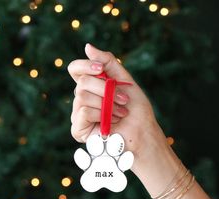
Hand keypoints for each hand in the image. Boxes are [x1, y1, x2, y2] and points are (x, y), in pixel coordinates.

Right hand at [68, 44, 167, 168]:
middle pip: (82, 82)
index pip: (75, 70)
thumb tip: (87, 47)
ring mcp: (78, 115)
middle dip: (106, 89)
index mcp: (91, 87)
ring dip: (107, 104)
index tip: (101, 69)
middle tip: (123, 100)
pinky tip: (111, 123)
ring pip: (82, 96)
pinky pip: (84, 112)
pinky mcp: (78, 130)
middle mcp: (81, 100)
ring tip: (120, 113)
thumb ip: (107, 62)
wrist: (142, 132)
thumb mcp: (123, 79)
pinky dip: (101, 115)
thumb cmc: (135, 108)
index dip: (85, 65)